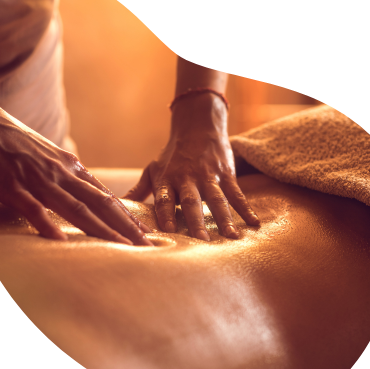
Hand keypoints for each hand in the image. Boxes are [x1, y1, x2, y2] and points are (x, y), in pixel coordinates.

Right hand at [0, 58, 152, 245]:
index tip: (144, 231)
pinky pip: (33, 209)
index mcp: (71, 168)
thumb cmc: (16, 143)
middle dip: (125, 226)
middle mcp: (62, 174)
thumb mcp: (50, 158)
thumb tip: (83, 197)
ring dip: (101, 229)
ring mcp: (39, 180)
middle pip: (101, 204)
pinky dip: (48, 225)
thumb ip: (67, 178)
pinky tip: (60, 242)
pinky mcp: (13, 186)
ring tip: (121, 246)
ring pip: (76, 209)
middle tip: (146, 244)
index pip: (106, 196)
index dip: (126, 215)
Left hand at [124, 93, 258, 240]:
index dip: (165, 214)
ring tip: (231, 237)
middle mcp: (187, 179)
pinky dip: (245, 208)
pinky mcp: (225, 173)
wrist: (197, 126)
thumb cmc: (171, 155)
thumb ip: (138, 191)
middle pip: (191, 202)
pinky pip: (237, 193)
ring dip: (224, 217)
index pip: (164, 199)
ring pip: (216, 199)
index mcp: (167, 180)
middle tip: (201, 241)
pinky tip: (253, 223)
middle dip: (196, 221)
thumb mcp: (152, 169)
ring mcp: (208, 176)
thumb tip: (116, 205)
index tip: (168, 232)